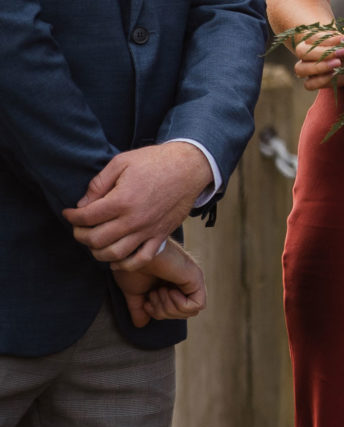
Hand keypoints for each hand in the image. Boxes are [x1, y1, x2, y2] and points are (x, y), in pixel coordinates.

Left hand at [63, 143, 213, 270]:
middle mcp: (134, 220)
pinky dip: (125, 265)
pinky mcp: (161, 235)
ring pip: (114, 254)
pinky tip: (115, 259)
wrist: (190, 167)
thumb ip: (99, 183)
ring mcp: (148, 230)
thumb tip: (83, 203)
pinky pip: (141, 259)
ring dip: (97, 252)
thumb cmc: (155, 162)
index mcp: (122, 200)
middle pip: (96, 239)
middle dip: (80, 235)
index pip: (86, 217)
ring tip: (94, 242)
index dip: (72, 217)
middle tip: (79, 228)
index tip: (70, 213)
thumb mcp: (122, 162)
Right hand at [111, 241, 206, 326]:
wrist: (133, 254)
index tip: (146, 302)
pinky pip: (197, 305)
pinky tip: (168, 290)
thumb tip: (141, 324)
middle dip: (162, 312)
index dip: (158, 314)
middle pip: (182, 315)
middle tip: (152, 294)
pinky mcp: (196, 278)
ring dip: (168, 307)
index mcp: (172, 285)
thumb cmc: (132, 268)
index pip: (174, 313)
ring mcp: (192, 280)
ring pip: (189, 312)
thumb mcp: (135, 293)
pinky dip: (179, 304)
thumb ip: (139, 308)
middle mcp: (185, 283)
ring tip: (158, 290)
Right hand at [291, 28, 343, 90]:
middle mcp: (306, 54)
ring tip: (338, 63)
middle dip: (322, 52)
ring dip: (319, 66)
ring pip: (300, 69)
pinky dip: (320, 80)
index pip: (313, 37)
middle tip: (343, 52)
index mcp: (312, 40)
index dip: (329, 39)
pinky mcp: (313, 82)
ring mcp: (307, 69)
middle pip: (301, 51)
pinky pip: (308, 84)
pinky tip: (334, 75)